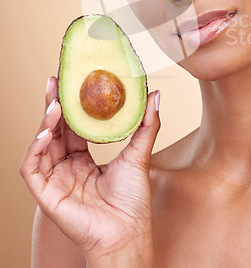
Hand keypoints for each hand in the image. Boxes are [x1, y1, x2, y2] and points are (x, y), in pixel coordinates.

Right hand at [19, 76, 160, 260]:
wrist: (128, 232)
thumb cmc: (132, 201)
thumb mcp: (139, 154)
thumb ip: (146, 123)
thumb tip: (156, 93)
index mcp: (83, 160)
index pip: (72, 126)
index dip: (71, 105)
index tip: (73, 81)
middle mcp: (67, 167)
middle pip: (55, 130)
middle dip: (54, 105)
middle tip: (56, 80)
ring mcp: (55, 180)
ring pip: (41, 144)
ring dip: (46, 122)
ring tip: (57, 103)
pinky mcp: (46, 193)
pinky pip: (32, 167)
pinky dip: (35, 147)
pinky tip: (48, 131)